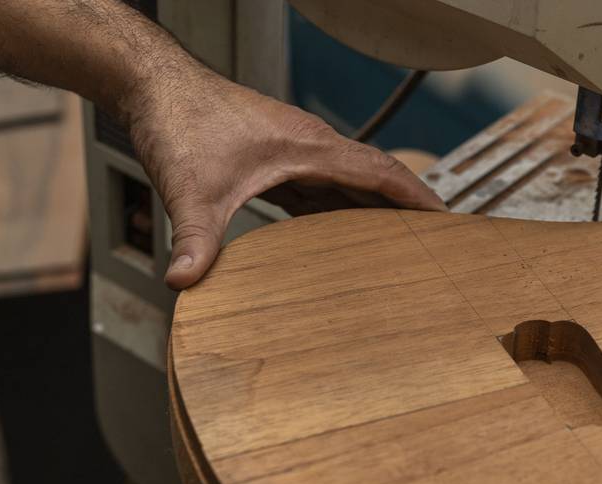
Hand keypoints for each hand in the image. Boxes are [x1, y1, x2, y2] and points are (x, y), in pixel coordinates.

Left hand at [126, 67, 447, 290]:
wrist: (153, 85)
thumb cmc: (178, 120)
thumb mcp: (190, 189)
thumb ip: (194, 238)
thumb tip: (185, 281)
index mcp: (310, 149)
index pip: (381, 173)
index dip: (417, 198)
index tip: (448, 220)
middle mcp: (310, 147)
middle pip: (375, 181)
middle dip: (407, 210)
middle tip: (438, 244)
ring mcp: (294, 151)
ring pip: (348, 185)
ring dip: (374, 212)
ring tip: (400, 248)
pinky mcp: (275, 159)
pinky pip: (321, 189)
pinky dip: (338, 211)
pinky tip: (339, 238)